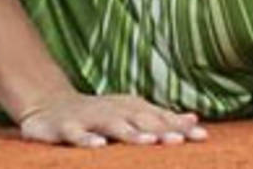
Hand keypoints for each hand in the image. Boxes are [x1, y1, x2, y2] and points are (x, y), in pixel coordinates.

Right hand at [18, 90, 207, 147]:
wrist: (50, 105)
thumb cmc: (100, 114)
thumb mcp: (132, 113)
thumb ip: (162, 118)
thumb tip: (195, 119)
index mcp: (132, 108)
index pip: (161, 118)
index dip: (181, 128)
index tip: (203, 138)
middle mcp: (115, 110)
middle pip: (142, 120)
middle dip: (163, 130)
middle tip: (182, 141)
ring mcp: (91, 117)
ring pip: (114, 126)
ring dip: (132, 134)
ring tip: (150, 143)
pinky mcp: (67, 126)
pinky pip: (77, 134)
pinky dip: (87, 139)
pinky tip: (99, 146)